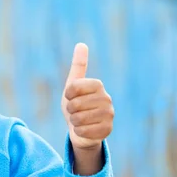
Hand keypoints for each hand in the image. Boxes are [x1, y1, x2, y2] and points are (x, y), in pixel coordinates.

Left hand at [61, 43, 113, 160]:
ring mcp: (109, 115)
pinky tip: (84, 130)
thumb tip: (81, 44)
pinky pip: (82, 131)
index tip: (71, 96)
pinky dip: (78, 132)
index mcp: (97, 85)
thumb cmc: (76, 104)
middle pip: (74, 104)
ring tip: (79, 120)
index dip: (68, 94)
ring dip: (74, 121)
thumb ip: (78, 65)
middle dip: (70, 110)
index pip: (73, 87)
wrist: (81, 128)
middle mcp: (107, 98)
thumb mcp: (73, 85)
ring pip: (78, 119)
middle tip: (76, 111)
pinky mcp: (107, 130)